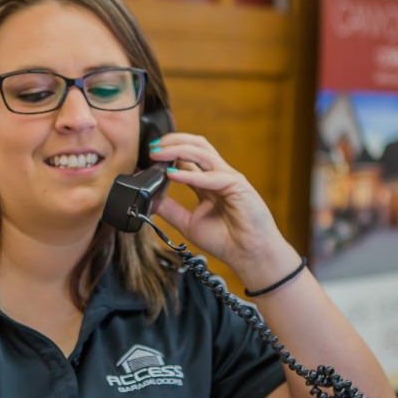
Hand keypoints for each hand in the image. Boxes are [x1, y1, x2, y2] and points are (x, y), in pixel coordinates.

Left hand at [150, 133, 300, 287]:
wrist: (249, 255)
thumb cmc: (226, 240)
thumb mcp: (188, 223)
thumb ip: (170, 209)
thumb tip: (149, 198)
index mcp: (207, 183)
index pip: (187, 158)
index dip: (168, 153)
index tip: (149, 156)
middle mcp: (218, 176)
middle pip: (196, 147)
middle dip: (173, 142)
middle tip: (152, 148)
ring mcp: (228, 178)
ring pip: (203, 153)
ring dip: (178, 150)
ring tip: (158, 154)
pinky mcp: (237, 185)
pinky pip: (211, 176)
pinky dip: (190, 175)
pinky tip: (172, 174)